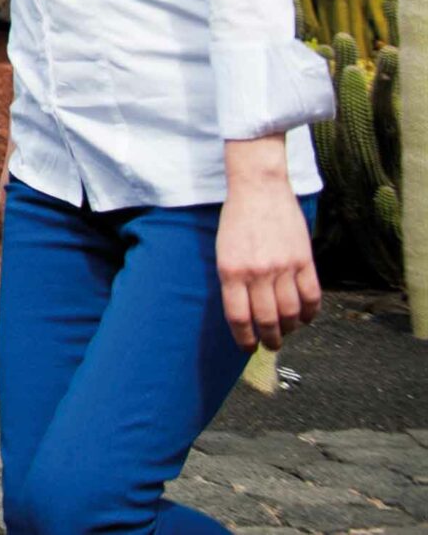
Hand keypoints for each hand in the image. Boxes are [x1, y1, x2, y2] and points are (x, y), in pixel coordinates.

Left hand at [217, 139, 322, 350]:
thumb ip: (233, 281)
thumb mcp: (222, 251)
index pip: (239, 318)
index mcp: (230, 271)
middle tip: (271, 345)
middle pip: (267, 320)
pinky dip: (311, 313)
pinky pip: (312, 296)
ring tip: (287, 331)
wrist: (258, 188)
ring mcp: (283, 267)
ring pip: (291, 312)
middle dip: (269, 339)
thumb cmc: (236, 220)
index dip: (244, 339)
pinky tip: (306, 317)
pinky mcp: (304, 260)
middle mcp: (257, 272)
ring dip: (290, 328)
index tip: (248, 348)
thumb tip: (244, 313)